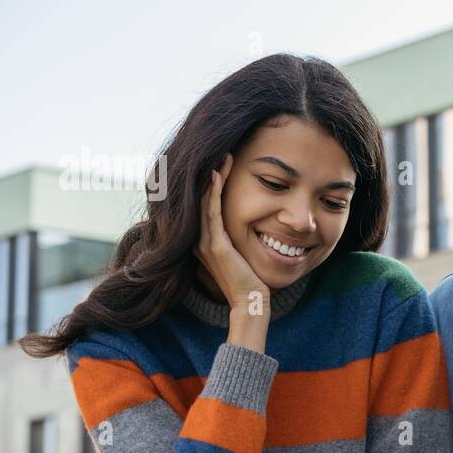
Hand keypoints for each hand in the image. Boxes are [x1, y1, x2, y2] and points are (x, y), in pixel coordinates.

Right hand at [196, 153, 268, 316]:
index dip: (209, 182)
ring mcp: (205, 242)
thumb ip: (237, 237)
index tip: (220, 161)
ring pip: (204, 201)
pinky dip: (213, 192)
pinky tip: (216, 174)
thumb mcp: (241, 252)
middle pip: (200, 198)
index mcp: (204, 240)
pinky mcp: (216, 246)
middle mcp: (200, 239)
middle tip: (219, 151)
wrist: (250, 301)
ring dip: (213, 177)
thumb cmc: (250, 279)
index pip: (203, 204)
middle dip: (210, 174)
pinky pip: (212, 213)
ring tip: (221, 156)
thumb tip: (252, 221)